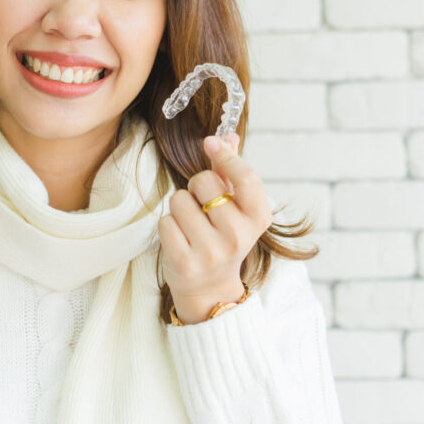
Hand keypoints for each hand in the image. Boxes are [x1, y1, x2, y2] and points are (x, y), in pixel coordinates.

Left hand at [157, 133, 273, 321]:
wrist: (210, 288)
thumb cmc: (223, 237)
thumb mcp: (237, 208)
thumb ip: (232, 171)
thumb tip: (228, 135)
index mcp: (257, 219)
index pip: (246, 178)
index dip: (226, 156)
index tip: (210, 143)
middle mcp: (238, 237)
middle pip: (204, 182)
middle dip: (196, 186)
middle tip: (202, 205)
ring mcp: (211, 252)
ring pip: (179, 200)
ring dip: (179, 207)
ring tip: (191, 224)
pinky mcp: (184, 263)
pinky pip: (165, 222)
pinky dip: (168, 225)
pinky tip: (180, 238)